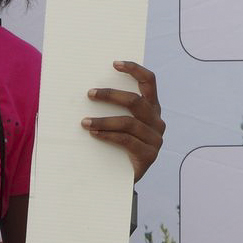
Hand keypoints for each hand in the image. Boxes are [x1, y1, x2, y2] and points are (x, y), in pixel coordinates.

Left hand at [83, 60, 163, 181]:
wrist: (121, 178)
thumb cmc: (117, 145)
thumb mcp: (118, 123)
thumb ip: (114, 107)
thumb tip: (88, 89)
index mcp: (152, 107)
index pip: (149, 82)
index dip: (135, 70)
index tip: (115, 64)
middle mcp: (157, 121)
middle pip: (136, 101)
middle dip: (111, 95)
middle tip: (90, 94)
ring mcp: (155, 139)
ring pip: (128, 122)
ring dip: (103, 120)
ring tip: (84, 122)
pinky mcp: (149, 155)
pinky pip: (126, 140)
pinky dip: (108, 135)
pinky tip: (94, 134)